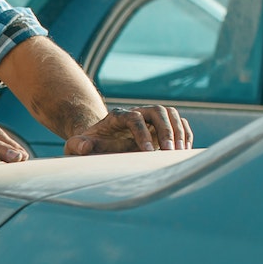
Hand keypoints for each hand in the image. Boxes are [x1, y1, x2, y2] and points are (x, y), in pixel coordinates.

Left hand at [64, 105, 192, 154]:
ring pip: (171, 114)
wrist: (99, 141)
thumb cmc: (89, 144)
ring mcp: (151, 118)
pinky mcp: (161, 127)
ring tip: (179, 152)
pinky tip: (185, 150)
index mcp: (118, 115)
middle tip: (168, 151)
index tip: (145, 152)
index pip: (134, 117)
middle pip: (157, 111)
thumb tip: (84, 147)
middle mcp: (137, 112)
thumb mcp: (77, 146)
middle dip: (165, 130)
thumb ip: (77, 146)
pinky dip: (185, 134)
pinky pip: (178, 123)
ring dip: (178, 131)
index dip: (141, 133)